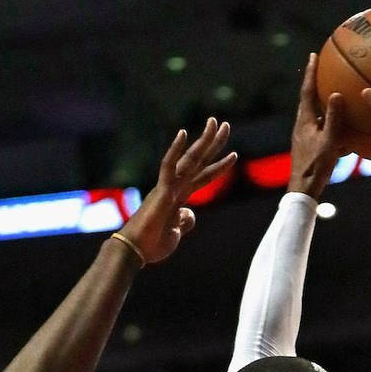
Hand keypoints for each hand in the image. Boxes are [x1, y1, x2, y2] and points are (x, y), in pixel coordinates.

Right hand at [119, 121, 236, 264]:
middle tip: (225, 124)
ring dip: (204, 141)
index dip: (219, 166)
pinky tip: (183, 133)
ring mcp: (169, 186)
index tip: (234, 154)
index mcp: (180, 196)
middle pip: (199, 161)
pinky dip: (175, 150)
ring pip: (190, 159)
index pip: (204, 176)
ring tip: (215, 122)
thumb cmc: (152, 244)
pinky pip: (168, 166)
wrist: (136, 249)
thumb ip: (184, 221)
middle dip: (214, 143)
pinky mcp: (161, 190)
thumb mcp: (176, 233)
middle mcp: (176, 186)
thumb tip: (190, 214)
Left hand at [290, 55, 345, 199]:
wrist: (303, 191)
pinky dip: (330, 125)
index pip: (307, 91)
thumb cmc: (316, 167)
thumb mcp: (329, 142)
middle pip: (308, 100)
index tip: (313, 55)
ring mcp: (305, 137)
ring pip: (315, 115)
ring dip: (323, 105)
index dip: (310, 72)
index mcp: (304, 121)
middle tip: (322, 70)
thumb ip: (334, 119)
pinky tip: (342, 130)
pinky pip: (321, 130)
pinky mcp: (309, 148)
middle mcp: (302, 126)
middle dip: (315, 84)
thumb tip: (336, 94)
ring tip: (333, 96)